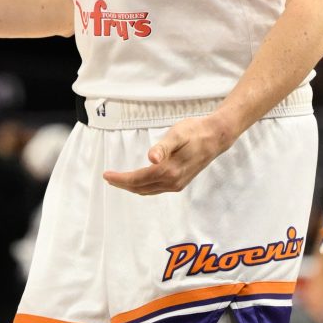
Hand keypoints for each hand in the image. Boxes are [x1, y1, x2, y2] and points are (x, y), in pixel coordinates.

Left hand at [103, 114, 232, 194]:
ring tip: (118, 180)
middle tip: (108, 177)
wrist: (215, 138)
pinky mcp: (180, 183)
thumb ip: (162, 147)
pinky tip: (138, 181)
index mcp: (169, 171)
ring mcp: (177, 184)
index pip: (138, 179)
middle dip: (123, 184)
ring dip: (132, 187)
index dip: (121, 178)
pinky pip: (156, 189)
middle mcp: (173, 182)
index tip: (106, 174)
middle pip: (141, 187)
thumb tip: (151, 158)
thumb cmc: (194, 132)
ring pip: (148, 190)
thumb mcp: (177, 134)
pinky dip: (143, 187)